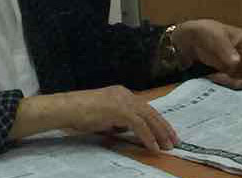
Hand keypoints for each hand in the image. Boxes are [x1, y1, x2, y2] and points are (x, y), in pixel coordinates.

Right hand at [61, 86, 178, 152]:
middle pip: (151, 111)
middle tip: (174, 140)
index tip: (166, 132)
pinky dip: (147, 137)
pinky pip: (139, 125)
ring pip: (148, 117)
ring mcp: (123, 100)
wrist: (68, 108)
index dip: (157, 120)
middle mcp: (125, 94)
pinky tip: (153, 147)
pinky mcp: (119, 109)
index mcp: (122, 93)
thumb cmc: (81, 113)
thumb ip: (118, 120)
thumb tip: (129, 130)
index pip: (145, 107)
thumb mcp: (104, 116)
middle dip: (163, 126)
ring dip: (160, 133)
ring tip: (168, 145)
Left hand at [172, 19, 241, 92]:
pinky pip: (232, 82)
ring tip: (217, 77)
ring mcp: (235, 65)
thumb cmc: (203, 32)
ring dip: (234, 83)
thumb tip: (237, 62)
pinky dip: (225, 83)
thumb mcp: (215, 36)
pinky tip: (213, 77)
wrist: (185, 40)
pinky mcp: (226, 73)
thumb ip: (226, 49)